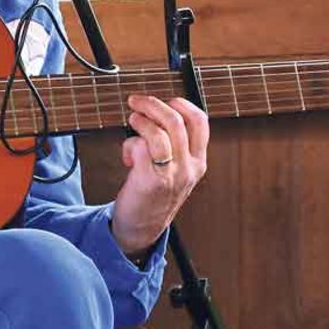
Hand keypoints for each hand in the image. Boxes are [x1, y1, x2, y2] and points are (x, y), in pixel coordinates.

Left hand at [110, 95, 208, 257]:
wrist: (142, 228)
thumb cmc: (154, 193)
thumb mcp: (176, 170)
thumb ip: (175, 145)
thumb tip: (157, 111)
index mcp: (198, 162)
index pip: (200, 122)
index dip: (182, 104)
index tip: (166, 100)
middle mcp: (188, 168)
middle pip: (175, 121)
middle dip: (152, 105)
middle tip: (136, 102)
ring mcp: (171, 175)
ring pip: (159, 132)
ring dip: (141, 120)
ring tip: (132, 123)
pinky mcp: (150, 181)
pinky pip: (140, 147)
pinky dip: (129, 144)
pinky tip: (127, 156)